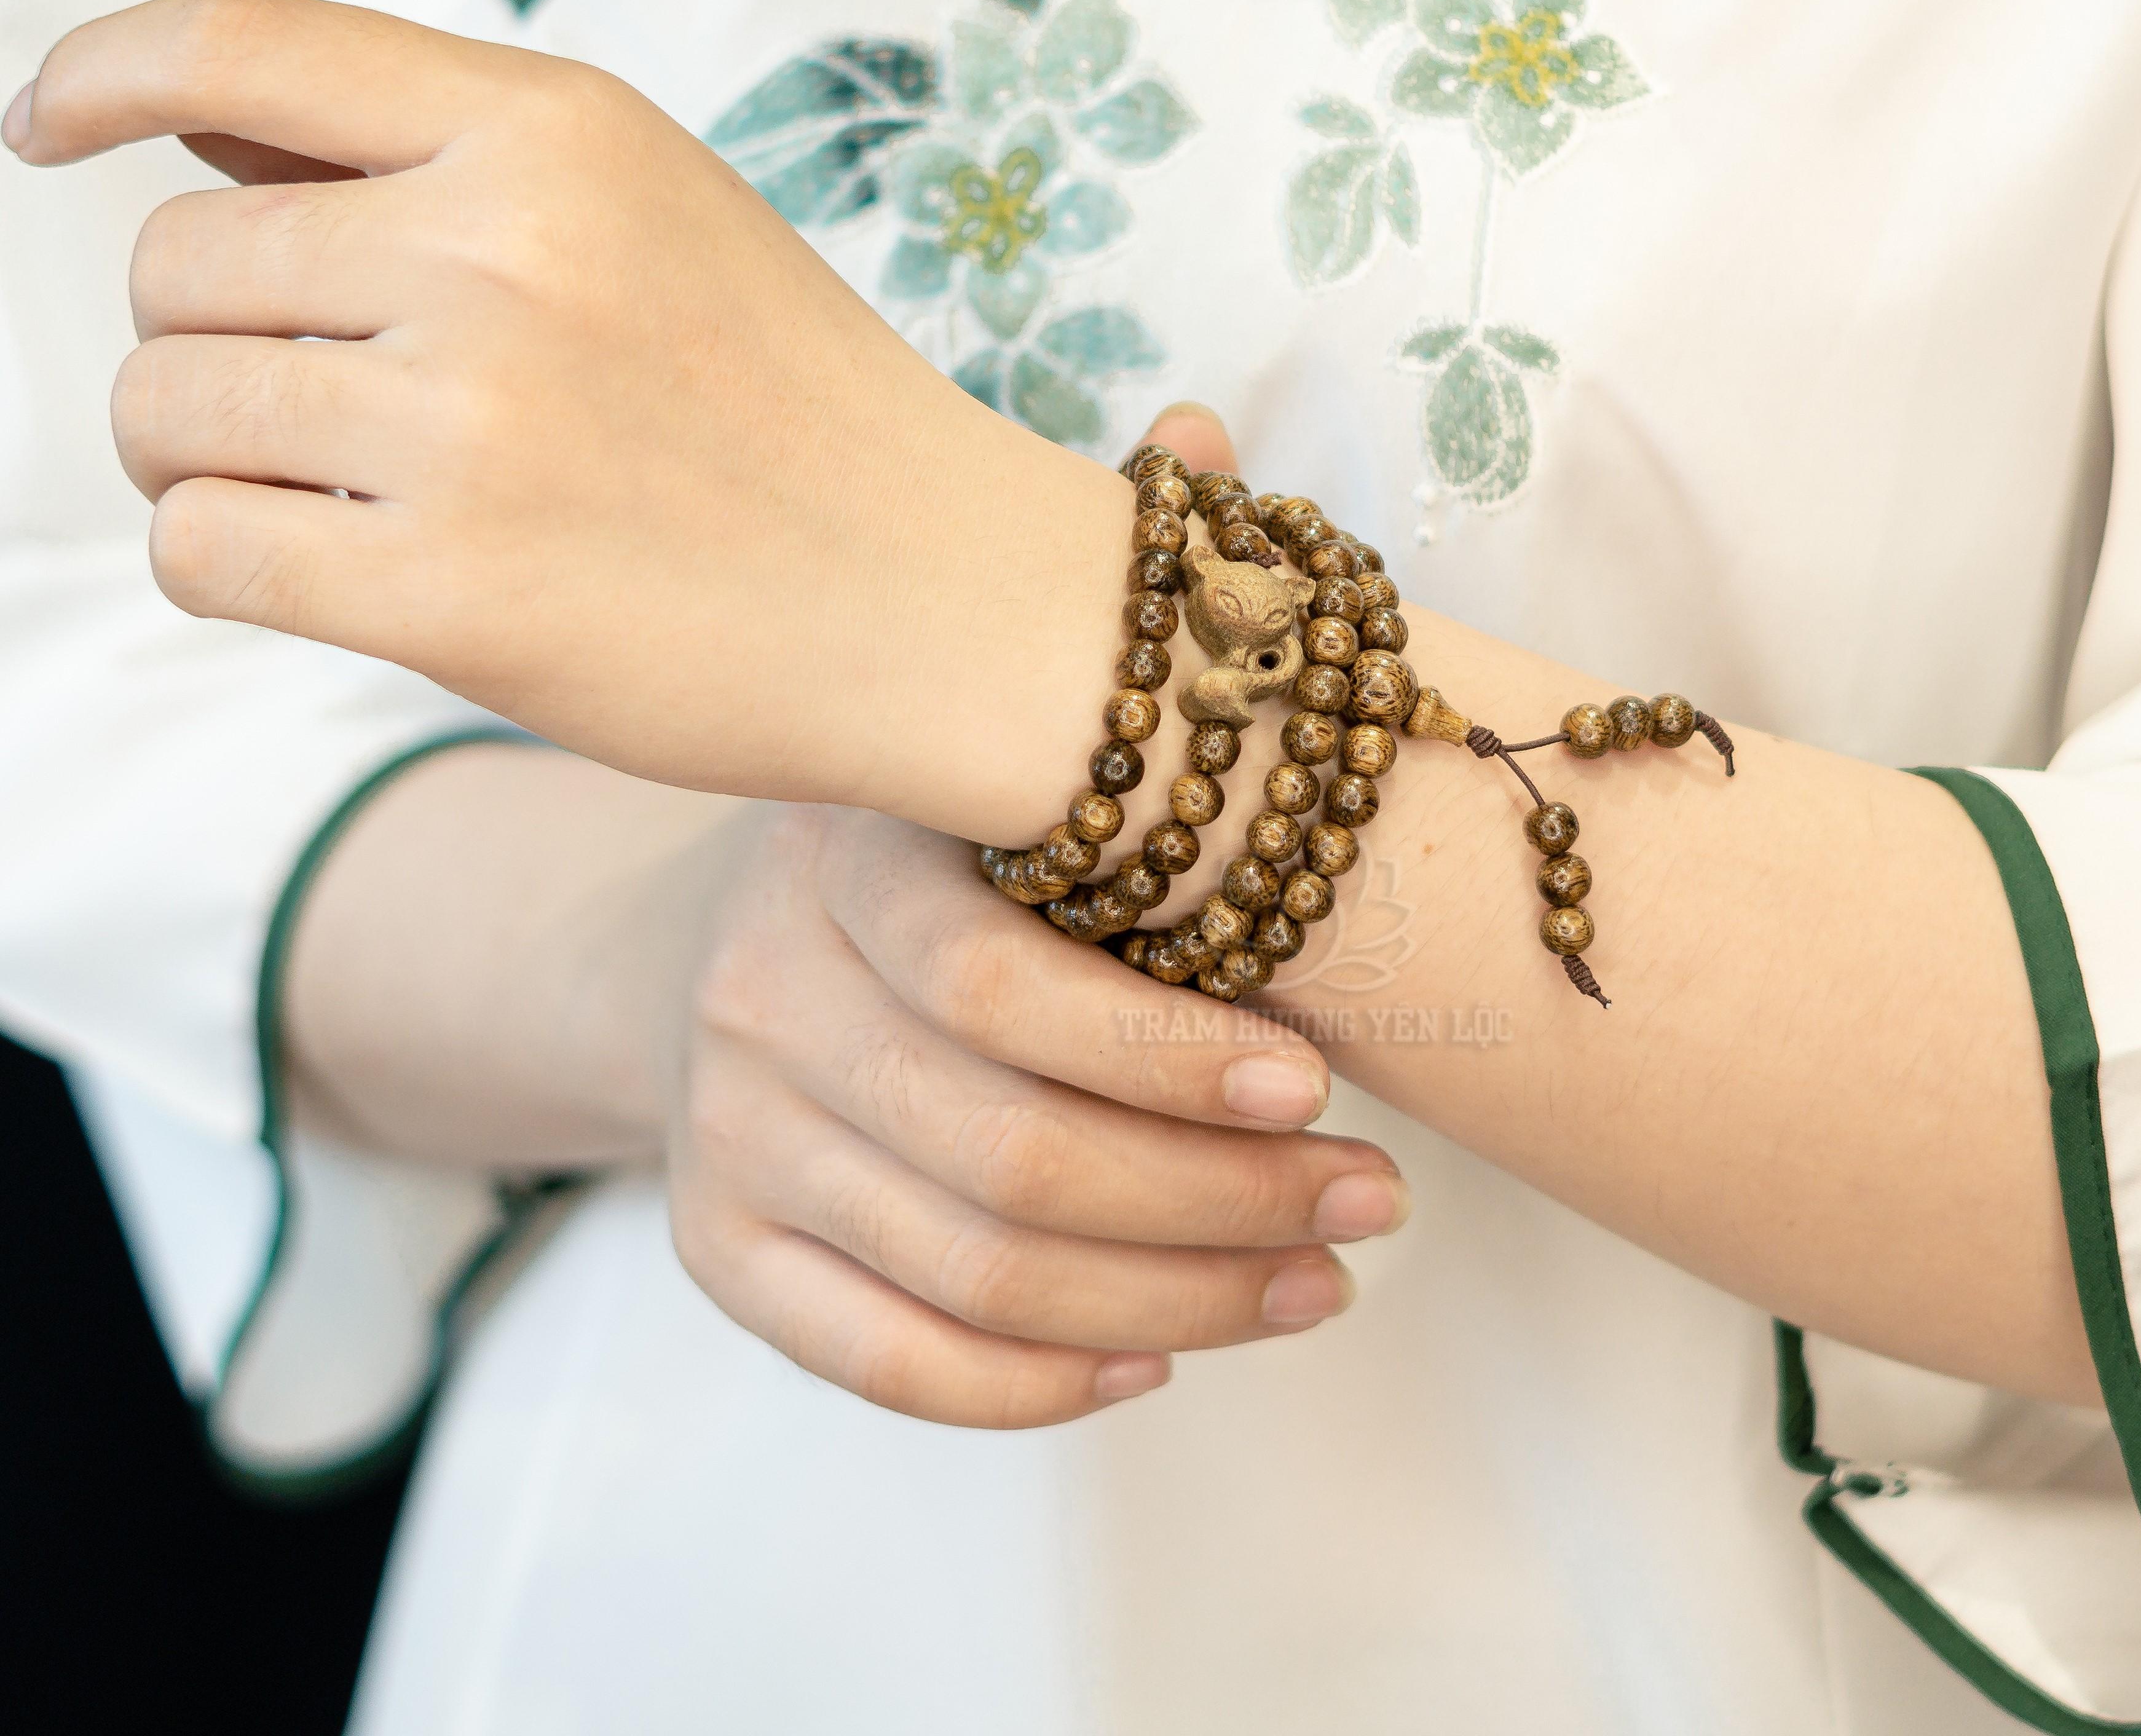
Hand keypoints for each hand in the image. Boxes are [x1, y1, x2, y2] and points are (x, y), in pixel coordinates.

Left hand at [3, 0, 1121, 832]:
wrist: (952, 599)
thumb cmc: (802, 411)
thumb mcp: (655, 216)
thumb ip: (438, 161)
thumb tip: (187, 134)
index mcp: (561, 130)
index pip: (237, 43)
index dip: (96, 69)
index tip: (44, 124)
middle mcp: (507, 251)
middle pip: (174, 262)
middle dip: (208, 339)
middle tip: (315, 405)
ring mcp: (477, 422)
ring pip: (163, 409)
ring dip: (209, 458)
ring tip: (346, 492)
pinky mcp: (451, 593)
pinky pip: (203, 549)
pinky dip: (235, 561)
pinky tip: (344, 569)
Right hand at [667, 804, 1410, 1427]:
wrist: (722, 927)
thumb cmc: (940, 860)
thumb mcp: (1009, 810)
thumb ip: (1127, 879)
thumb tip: (1340, 1022)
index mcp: (845, 855)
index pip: (994, 984)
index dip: (1164, 1055)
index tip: (1318, 1086)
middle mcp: (761, 993)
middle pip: (1007, 1153)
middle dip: (1223, 1199)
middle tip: (1369, 1201)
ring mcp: (726, 1130)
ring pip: (973, 1272)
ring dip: (1178, 1300)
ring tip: (1316, 1282)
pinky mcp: (715, 1245)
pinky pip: (889, 1362)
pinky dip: (1041, 1386)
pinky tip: (1160, 1357)